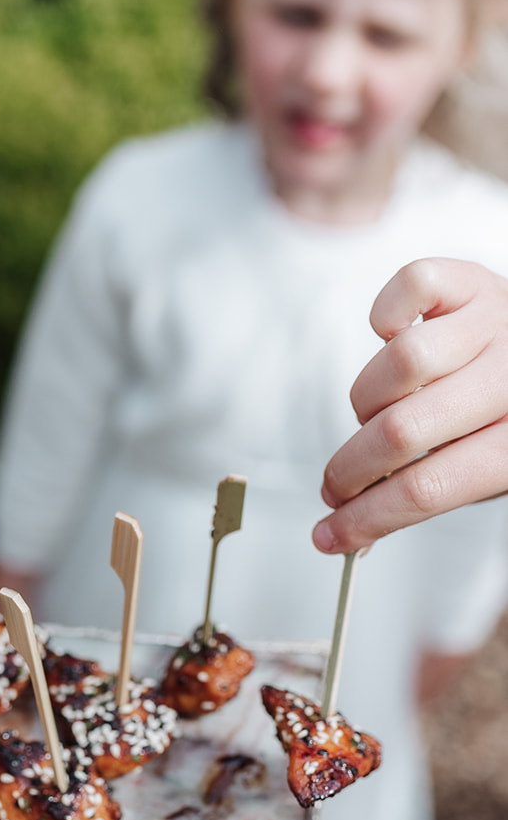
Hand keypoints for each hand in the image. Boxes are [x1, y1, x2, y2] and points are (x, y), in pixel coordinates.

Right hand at [315, 259, 507, 553]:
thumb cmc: (505, 421)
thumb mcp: (482, 474)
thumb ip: (421, 498)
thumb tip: (349, 536)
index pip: (427, 490)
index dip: (367, 518)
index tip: (329, 537)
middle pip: (401, 431)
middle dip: (350, 470)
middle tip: (336, 487)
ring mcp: (495, 322)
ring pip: (399, 362)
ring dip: (368, 400)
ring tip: (375, 416)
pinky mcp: (474, 281)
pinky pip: (413, 284)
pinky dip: (387, 314)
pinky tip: (393, 339)